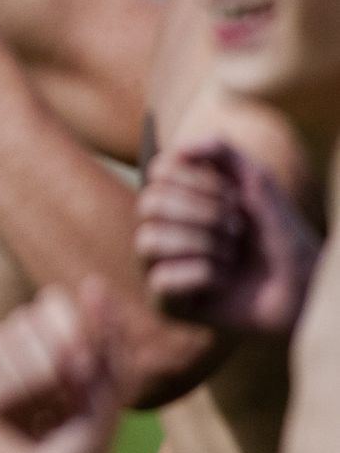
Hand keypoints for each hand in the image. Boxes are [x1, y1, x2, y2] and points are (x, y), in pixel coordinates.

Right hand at [0, 282, 122, 452]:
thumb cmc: (86, 445)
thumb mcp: (110, 388)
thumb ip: (109, 335)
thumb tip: (93, 282)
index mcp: (58, 342)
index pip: (50, 303)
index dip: (64, 330)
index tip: (82, 368)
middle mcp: (21, 348)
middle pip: (20, 320)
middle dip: (45, 361)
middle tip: (57, 397)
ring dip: (21, 382)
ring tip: (32, 413)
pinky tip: (2, 415)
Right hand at [140, 141, 321, 335]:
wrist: (303, 289)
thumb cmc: (280, 237)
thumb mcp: (256, 181)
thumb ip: (220, 151)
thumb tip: (176, 149)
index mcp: (178, 200)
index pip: (157, 173)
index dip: (197, 180)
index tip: (233, 196)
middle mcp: (162, 230)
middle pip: (149, 204)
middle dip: (203, 213)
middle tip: (236, 228)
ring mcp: (160, 266)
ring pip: (148, 240)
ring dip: (203, 243)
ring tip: (230, 256)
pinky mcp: (165, 302)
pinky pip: (162, 279)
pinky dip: (203, 275)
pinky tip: (222, 282)